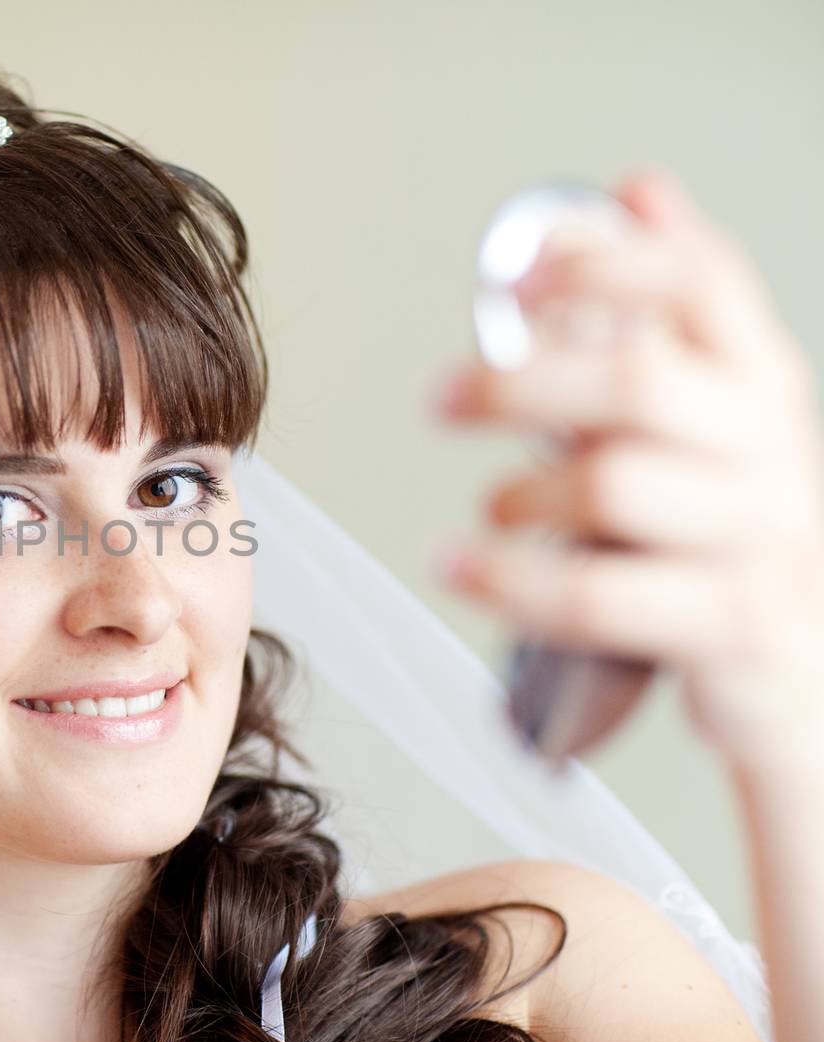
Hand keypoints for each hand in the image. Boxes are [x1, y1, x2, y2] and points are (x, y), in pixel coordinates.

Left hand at [431, 168, 823, 771]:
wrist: (806, 666)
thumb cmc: (728, 534)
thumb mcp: (712, 416)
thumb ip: (670, 315)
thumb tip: (640, 186)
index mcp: (759, 382)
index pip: (701, 283)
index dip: (608, 263)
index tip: (524, 270)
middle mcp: (769, 449)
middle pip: (636, 382)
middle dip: (519, 384)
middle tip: (443, 398)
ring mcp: (758, 537)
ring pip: (612, 485)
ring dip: (519, 492)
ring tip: (490, 506)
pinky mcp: (732, 626)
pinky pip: (597, 595)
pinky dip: (509, 580)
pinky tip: (460, 565)